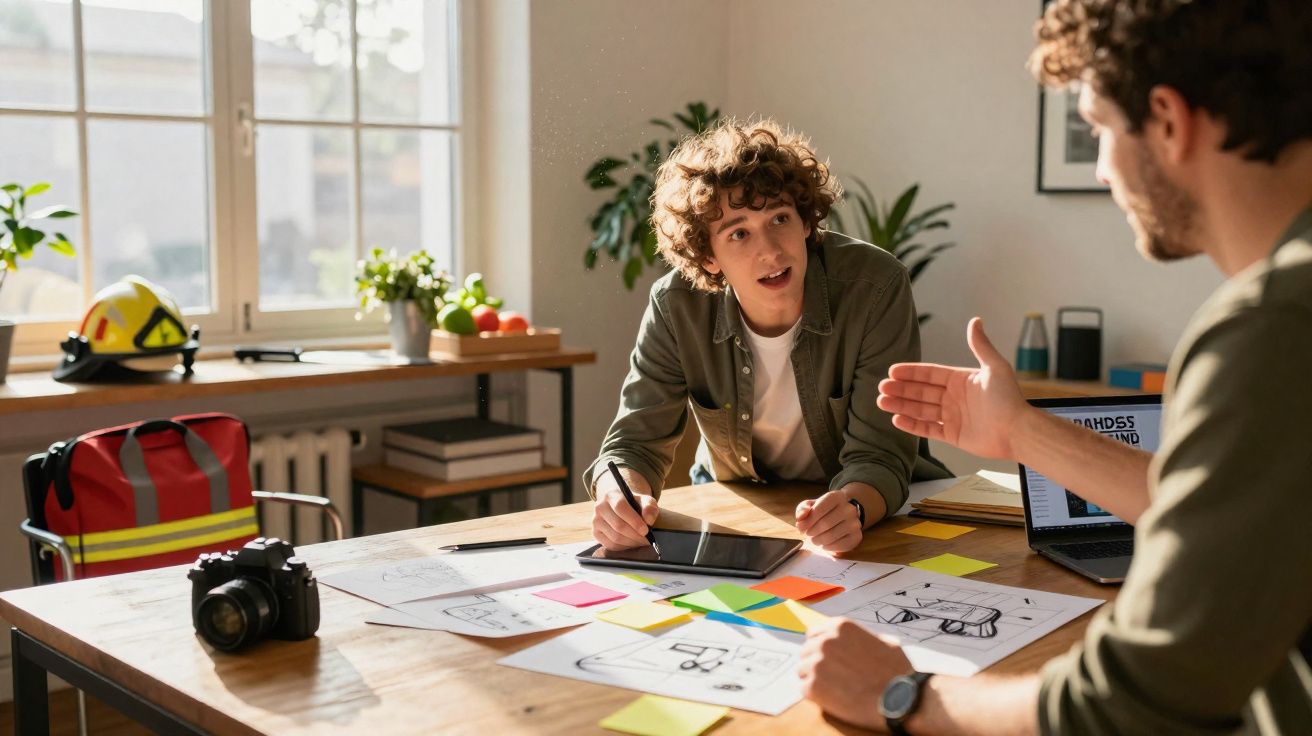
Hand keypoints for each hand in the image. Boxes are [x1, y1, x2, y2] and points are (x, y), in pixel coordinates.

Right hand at [591, 466, 658, 550]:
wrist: (618, 504)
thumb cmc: (633, 503)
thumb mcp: (644, 500)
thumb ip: (649, 507)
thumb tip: (649, 520)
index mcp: (611, 495)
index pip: (620, 508)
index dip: (634, 521)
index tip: (646, 530)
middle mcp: (600, 507)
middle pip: (618, 526)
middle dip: (635, 535)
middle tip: (648, 539)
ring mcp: (596, 521)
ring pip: (615, 538)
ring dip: (631, 542)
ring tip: (641, 540)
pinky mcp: (595, 533)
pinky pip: (611, 545)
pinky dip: (624, 546)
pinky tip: (632, 542)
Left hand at [795, 490, 862, 553]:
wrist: (842, 515)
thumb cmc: (823, 510)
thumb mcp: (810, 505)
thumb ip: (803, 509)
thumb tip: (801, 518)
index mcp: (837, 497)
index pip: (819, 509)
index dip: (806, 521)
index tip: (800, 527)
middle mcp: (849, 508)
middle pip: (825, 524)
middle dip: (811, 532)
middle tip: (808, 534)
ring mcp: (855, 522)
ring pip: (832, 536)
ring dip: (818, 540)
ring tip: (814, 539)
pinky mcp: (857, 536)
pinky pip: (841, 545)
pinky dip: (829, 547)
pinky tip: (824, 545)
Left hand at [799, 617, 914, 729]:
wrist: (901, 699)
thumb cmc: (897, 672)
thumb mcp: (884, 642)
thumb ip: (862, 638)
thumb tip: (855, 642)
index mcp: (840, 627)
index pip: (814, 633)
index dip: (820, 648)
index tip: (828, 659)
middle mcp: (825, 641)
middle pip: (806, 652)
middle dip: (816, 664)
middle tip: (833, 678)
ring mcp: (817, 663)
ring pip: (802, 670)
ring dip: (814, 679)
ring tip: (835, 689)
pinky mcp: (813, 686)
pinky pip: (804, 689)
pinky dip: (816, 696)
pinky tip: (833, 699)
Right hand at [877, 317, 1028, 459]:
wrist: (1017, 431)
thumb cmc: (1008, 399)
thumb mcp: (995, 367)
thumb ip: (980, 345)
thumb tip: (975, 320)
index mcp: (961, 380)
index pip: (930, 374)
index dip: (911, 372)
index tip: (893, 371)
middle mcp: (954, 398)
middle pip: (921, 391)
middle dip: (900, 389)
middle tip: (881, 387)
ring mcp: (952, 417)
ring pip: (920, 409)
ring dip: (901, 405)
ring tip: (882, 402)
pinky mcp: (953, 435)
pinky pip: (928, 429)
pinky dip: (912, 425)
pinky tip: (897, 420)